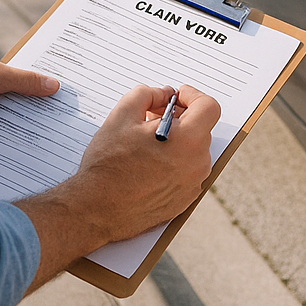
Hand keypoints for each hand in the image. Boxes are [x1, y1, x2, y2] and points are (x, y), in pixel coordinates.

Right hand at [77, 83, 220, 242]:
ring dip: (177, 139)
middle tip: (152, 115)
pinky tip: (150, 161)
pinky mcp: (184, 200)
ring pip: (193, 149)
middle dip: (179, 116)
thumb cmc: (108, 165)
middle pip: (200, 127)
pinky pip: (187, 170)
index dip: (193, 95)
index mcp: (188, 141)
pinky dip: (175, 160)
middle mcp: (197, 164)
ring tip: (148, 140)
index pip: (209, 107)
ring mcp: (192, 185)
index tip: (177, 96)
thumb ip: (148, 94)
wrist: (96, 210)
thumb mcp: (122, 115)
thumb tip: (164, 95)